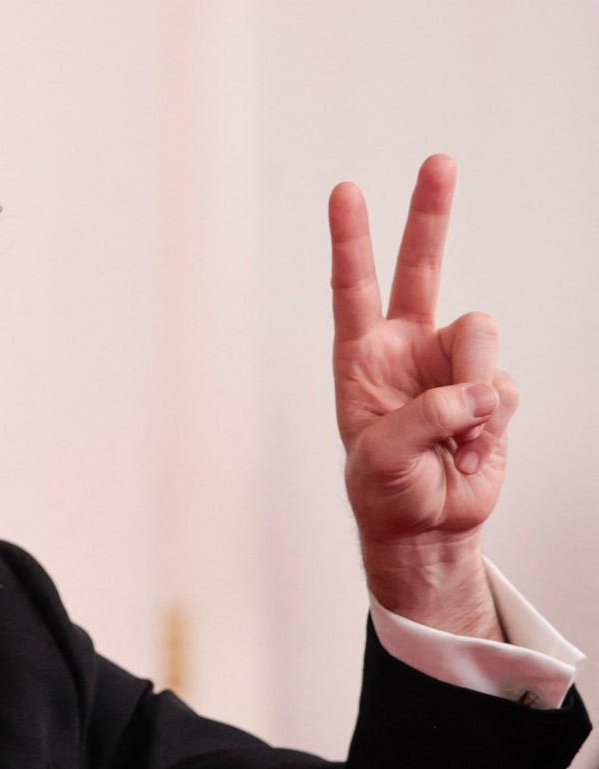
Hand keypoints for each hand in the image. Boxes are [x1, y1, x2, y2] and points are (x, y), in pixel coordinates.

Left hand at [329, 155, 512, 639]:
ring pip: (480, 335)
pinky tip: (472, 446)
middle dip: (429, 214)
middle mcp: (408, 348)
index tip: (345, 191)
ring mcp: (452, 364)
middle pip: (421, 268)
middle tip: (439, 162)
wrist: (427, 527)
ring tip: (454, 434)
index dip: (350, 241)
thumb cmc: (385, 490)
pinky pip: (503, 387)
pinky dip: (492, 422)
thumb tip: (477, 390)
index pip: (353, 289)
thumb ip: (424, 417)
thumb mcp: (382, 458)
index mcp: (362, 357)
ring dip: (472, 385)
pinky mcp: (491, 390)